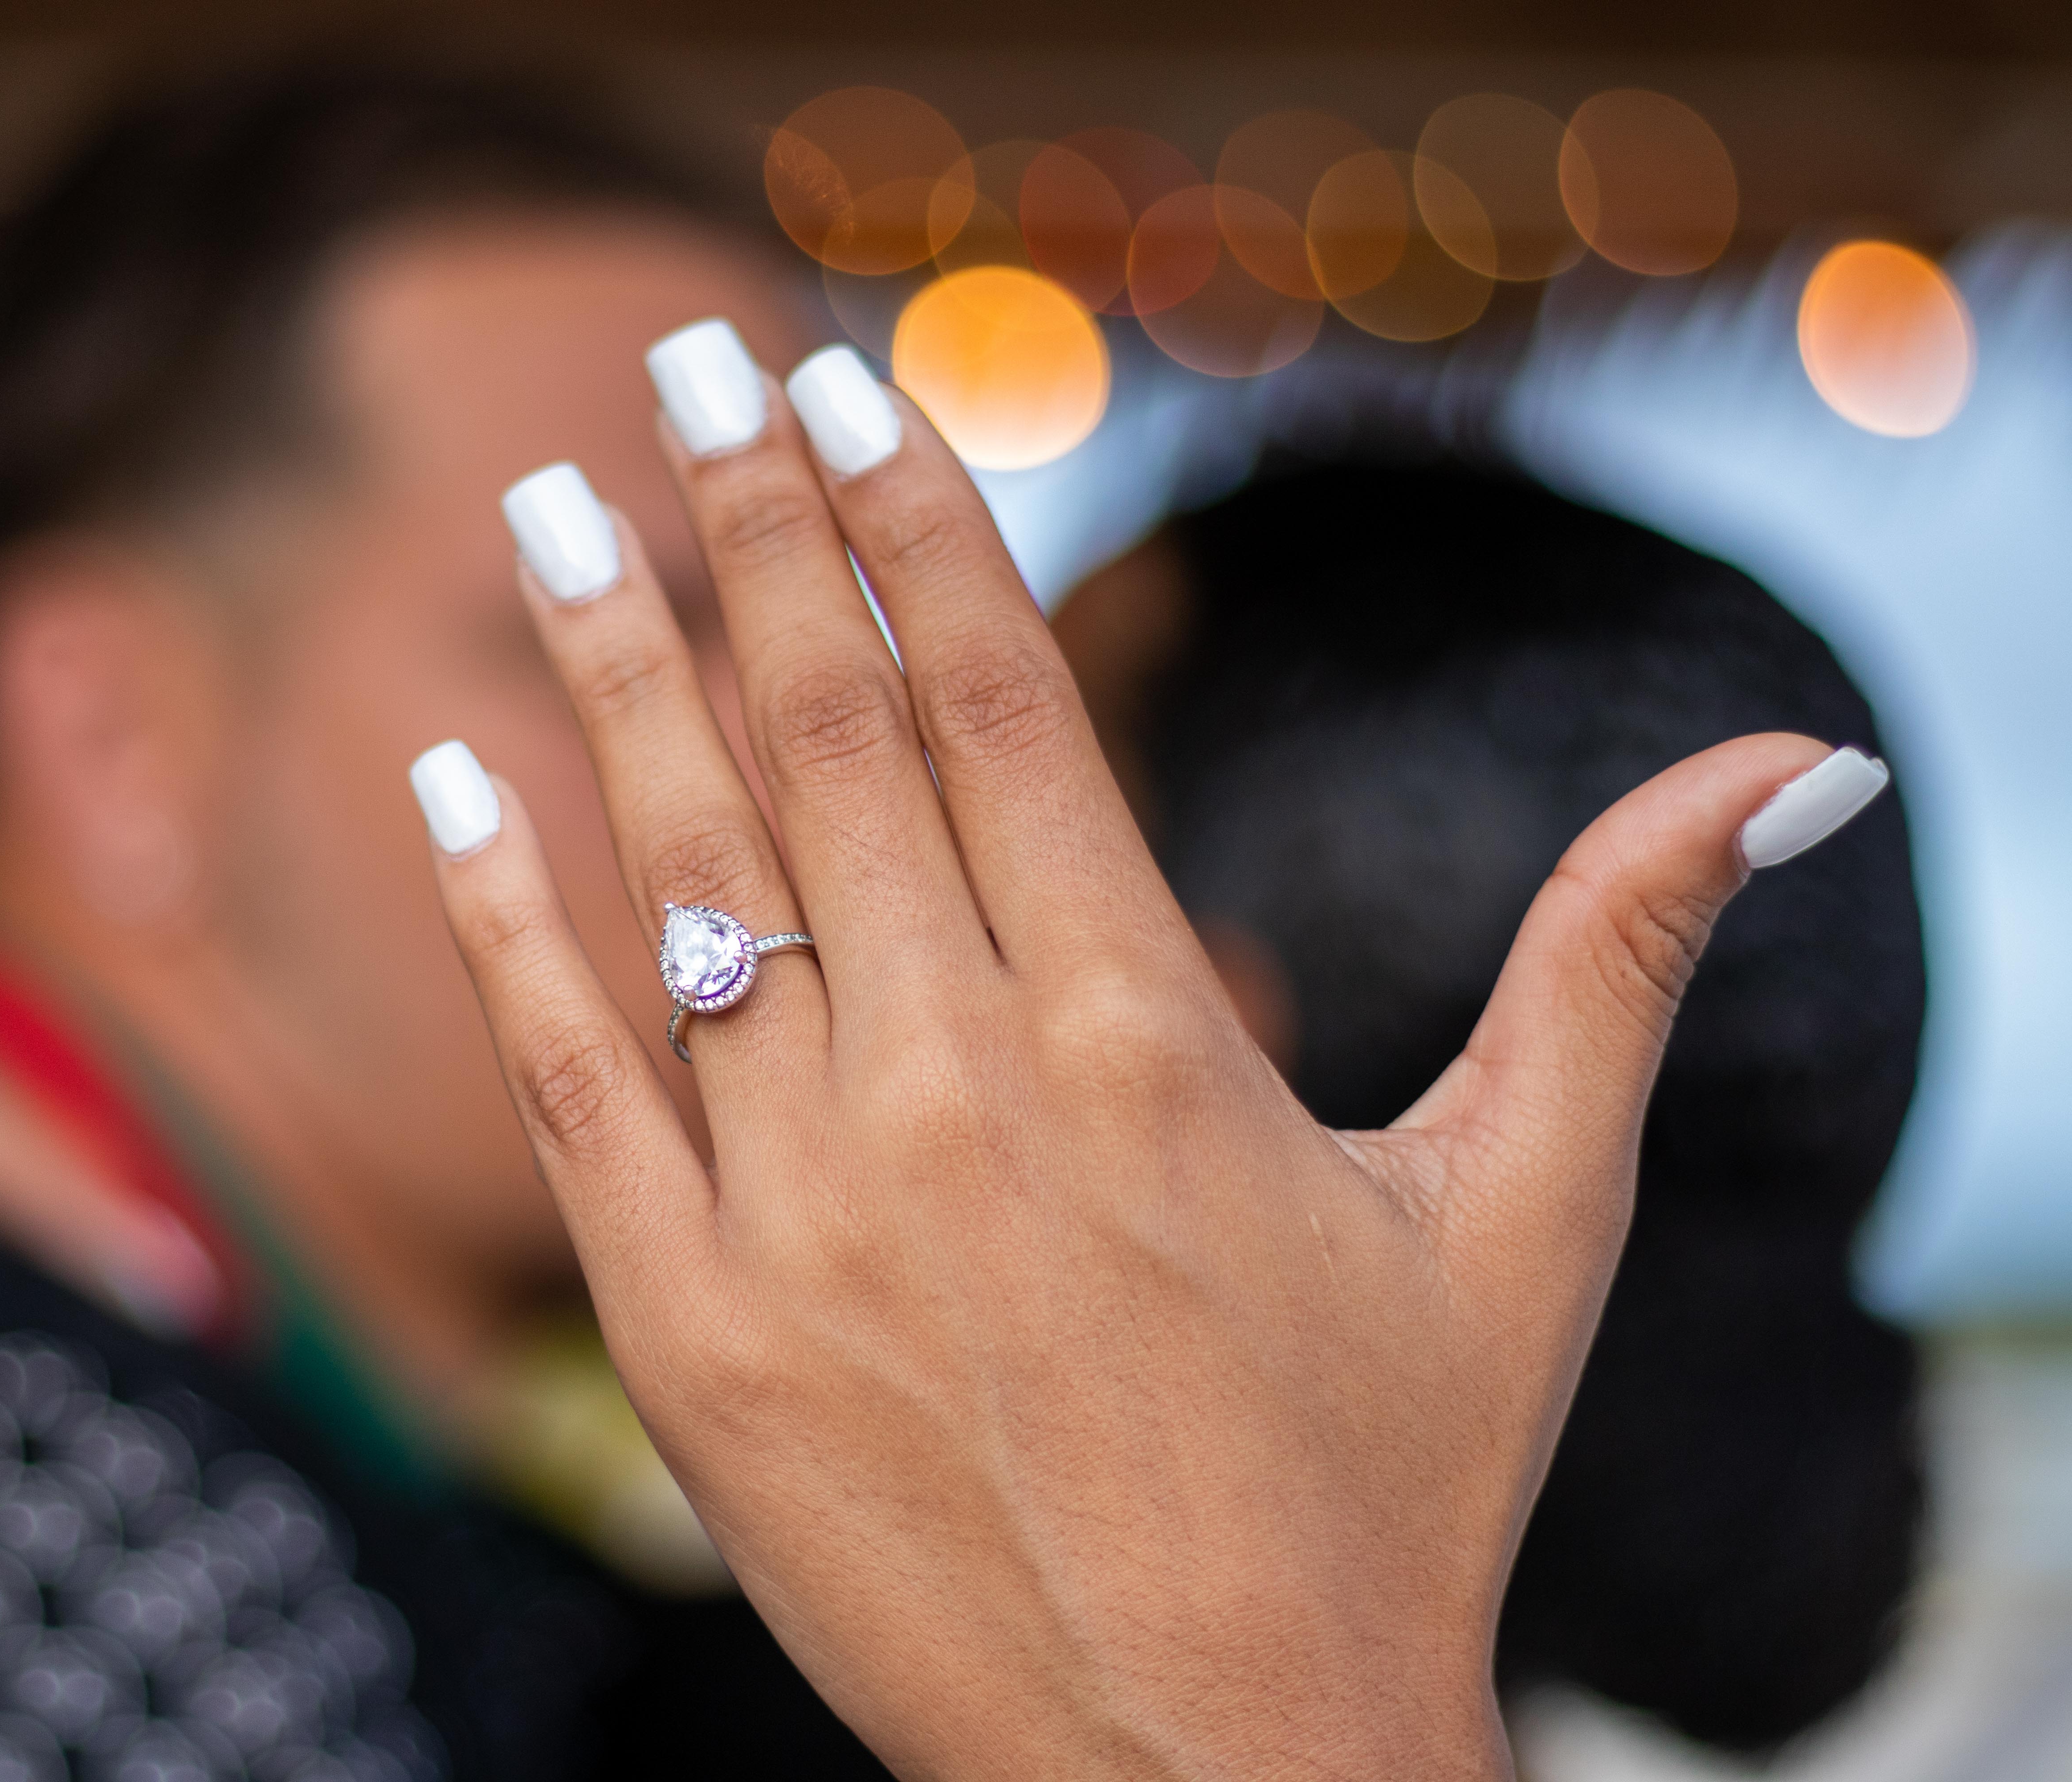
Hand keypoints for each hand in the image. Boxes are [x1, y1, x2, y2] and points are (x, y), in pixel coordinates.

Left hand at [413, 326, 1884, 1777]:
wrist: (1215, 1781)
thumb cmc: (1383, 1500)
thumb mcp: (1523, 1220)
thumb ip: (1613, 962)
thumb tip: (1777, 766)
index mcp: (1152, 1040)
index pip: (1004, 697)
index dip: (916, 521)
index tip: (843, 383)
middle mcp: (962, 1094)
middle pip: (833, 736)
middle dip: (752, 528)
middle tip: (686, 359)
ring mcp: (806, 1212)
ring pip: (685, 875)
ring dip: (611, 669)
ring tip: (550, 504)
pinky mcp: (688, 1331)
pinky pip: (567, 1072)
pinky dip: (502, 916)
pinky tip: (453, 774)